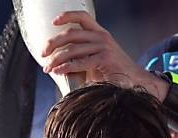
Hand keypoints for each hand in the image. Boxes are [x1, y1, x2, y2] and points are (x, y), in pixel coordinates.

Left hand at [40, 11, 168, 100]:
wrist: (134, 81)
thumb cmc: (113, 72)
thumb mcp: (96, 58)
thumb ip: (80, 54)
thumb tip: (57, 58)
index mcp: (100, 33)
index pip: (83, 17)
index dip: (67, 16)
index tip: (54, 22)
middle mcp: (102, 37)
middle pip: (71, 33)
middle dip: (53, 43)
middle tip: (43, 53)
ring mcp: (104, 47)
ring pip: (73, 48)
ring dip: (56, 58)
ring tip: (48, 67)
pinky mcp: (105, 59)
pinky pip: (80, 61)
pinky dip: (66, 66)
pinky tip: (58, 71)